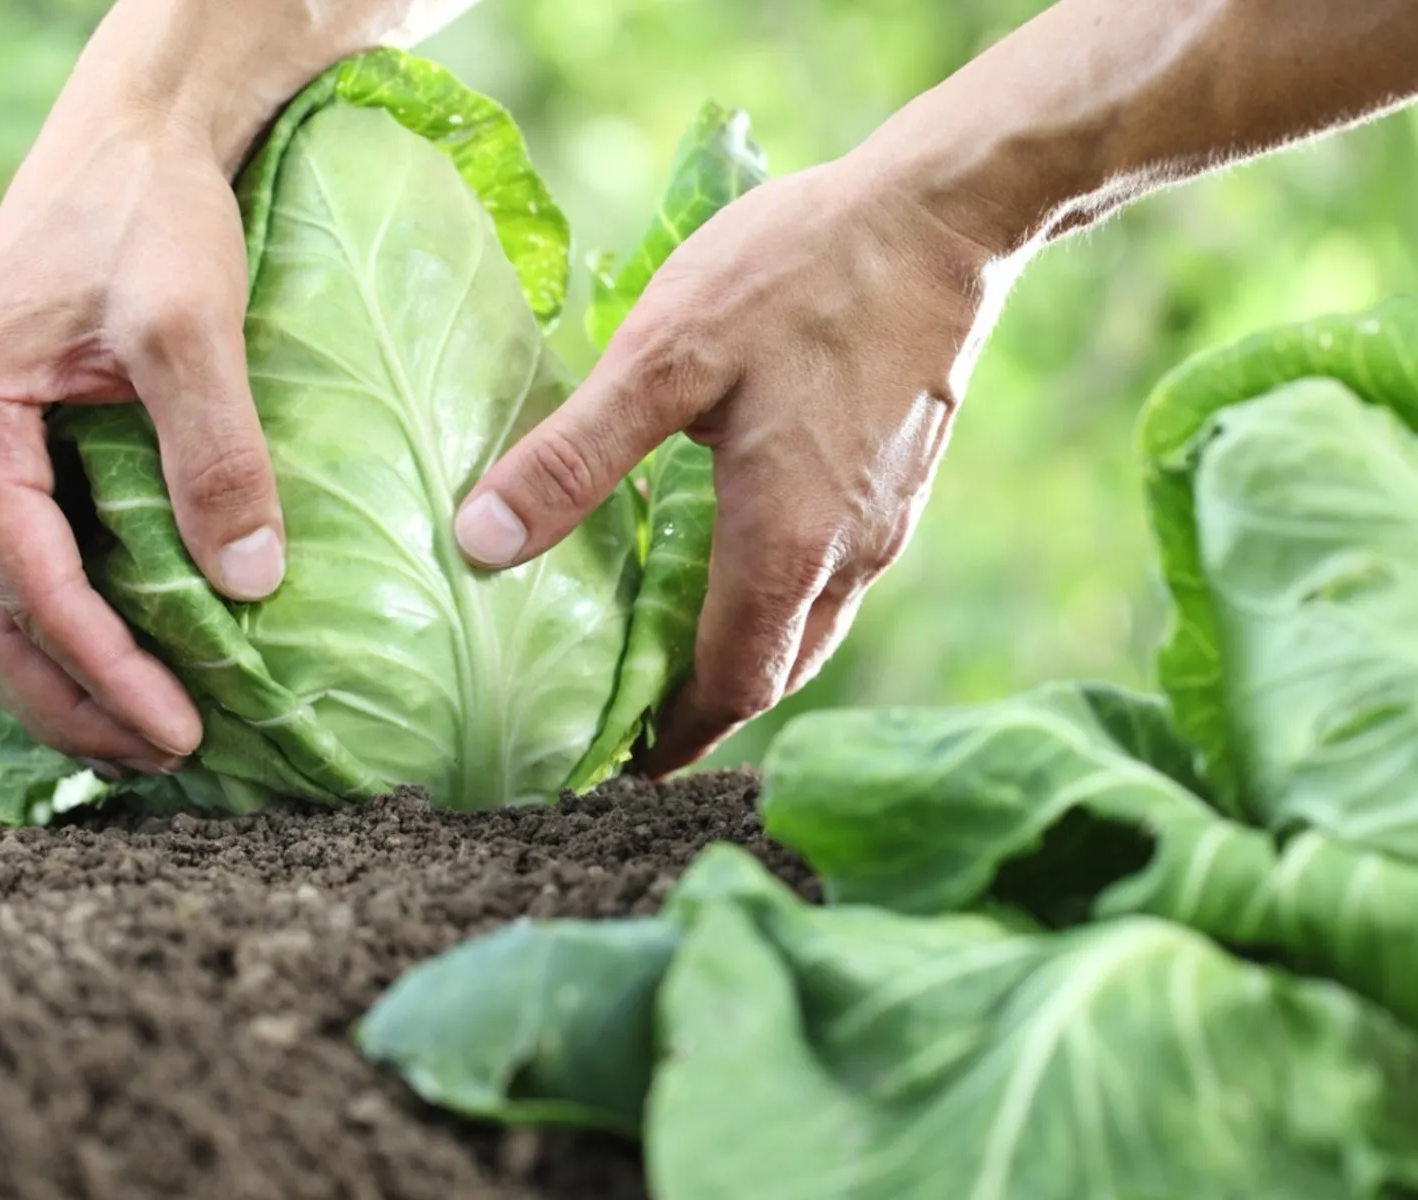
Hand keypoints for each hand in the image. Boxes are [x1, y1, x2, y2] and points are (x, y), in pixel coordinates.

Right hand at [0, 100, 283, 770]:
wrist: (138, 140)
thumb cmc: (150, 216)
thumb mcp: (190, 326)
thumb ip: (216, 454)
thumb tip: (249, 583)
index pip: (31, 590)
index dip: (104, 674)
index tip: (180, 731)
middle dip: (74, 703)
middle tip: (166, 759)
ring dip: (64, 681)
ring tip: (146, 739)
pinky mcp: (23, 449)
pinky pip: (27, 564)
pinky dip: (70, 628)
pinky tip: (131, 660)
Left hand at [454, 152, 1000, 772]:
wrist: (940, 215)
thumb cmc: (799, 278)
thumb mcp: (663, 359)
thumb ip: (572, 458)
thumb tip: (477, 544)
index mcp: (786, 544)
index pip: (731, 685)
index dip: (678, 737)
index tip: (626, 765)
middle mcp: (849, 553)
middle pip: (778, 670)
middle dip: (712, 707)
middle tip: (644, 716)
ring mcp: (889, 519)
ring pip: (816, 625)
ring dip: (753, 653)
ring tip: (685, 648)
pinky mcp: (905, 479)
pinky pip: (841, 576)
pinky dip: (788, 599)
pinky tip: (748, 554)